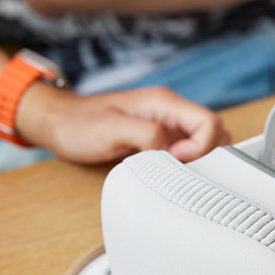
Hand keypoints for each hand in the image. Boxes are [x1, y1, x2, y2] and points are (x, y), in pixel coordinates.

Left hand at [21, 85, 229, 164]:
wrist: (59, 123)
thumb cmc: (79, 124)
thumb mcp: (111, 130)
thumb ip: (147, 136)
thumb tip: (171, 150)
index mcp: (164, 103)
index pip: (209, 122)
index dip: (201, 148)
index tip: (176, 160)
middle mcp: (170, 112)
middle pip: (215, 133)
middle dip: (205, 156)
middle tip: (178, 169)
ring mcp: (167, 126)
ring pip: (204, 144)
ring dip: (196, 161)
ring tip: (171, 171)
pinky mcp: (160, 140)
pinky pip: (187, 152)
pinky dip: (184, 165)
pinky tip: (164, 172)